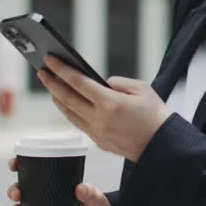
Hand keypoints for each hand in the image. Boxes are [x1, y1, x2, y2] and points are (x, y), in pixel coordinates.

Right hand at [7, 157, 112, 205]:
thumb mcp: (96, 198)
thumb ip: (90, 193)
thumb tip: (79, 188)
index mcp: (52, 182)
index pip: (31, 171)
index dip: (18, 165)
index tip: (14, 164)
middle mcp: (42, 197)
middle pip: (20, 190)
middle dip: (13, 190)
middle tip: (17, 193)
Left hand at [37, 54, 171, 162]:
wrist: (163, 145)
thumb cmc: (156, 115)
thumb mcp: (141, 88)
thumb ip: (116, 82)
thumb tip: (99, 83)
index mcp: (110, 103)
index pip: (77, 82)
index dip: (60, 69)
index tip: (49, 59)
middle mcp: (99, 119)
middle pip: (66, 98)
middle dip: (51, 82)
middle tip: (42, 71)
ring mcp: (97, 133)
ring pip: (68, 113)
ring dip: (57, 98)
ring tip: (52, 86)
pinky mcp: (99, 142)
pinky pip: (78, 124)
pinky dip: (70, 112)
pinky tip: (68, 103)